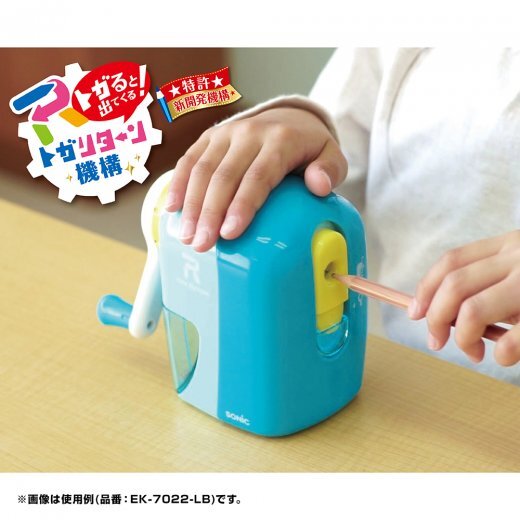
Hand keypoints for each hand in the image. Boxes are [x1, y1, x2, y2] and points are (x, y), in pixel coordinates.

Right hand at [165, 107, 347, 251]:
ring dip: (191, 205)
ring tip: (186, 238)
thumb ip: (331, 170)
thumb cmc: (309, 147)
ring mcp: (226, 133)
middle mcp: (249, 133)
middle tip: (202, 245)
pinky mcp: (209, 137)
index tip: (229, 234)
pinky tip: (172, 210)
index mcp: (280, 140)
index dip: (242, 205)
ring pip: (202, 169)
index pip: (258, 176)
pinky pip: (189, 160)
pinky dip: (178, 185)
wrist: (287, 117)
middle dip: (210, 213)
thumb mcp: (331, 155)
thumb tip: (318, 187)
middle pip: (224, 176)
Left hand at [408, 231, 519, 365]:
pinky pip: (510, 340)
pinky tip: (503, 356)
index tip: (415, 312)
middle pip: (454, 285)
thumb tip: (445, 314)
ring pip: (473, 311)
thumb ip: (490, 283)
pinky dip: (500, 354)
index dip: (426, 288)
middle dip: (435, 318)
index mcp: (507, 246)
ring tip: (474, 353)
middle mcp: (517, 258)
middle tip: (436, 341)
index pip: (451, 261)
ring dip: (464, 339)